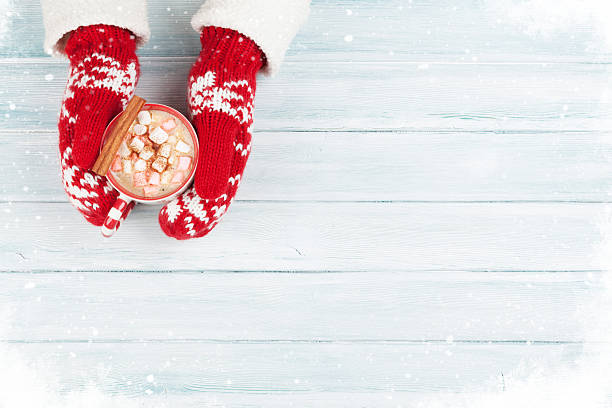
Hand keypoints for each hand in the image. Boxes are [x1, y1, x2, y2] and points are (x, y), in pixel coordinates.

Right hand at [58, 24, 138, 225]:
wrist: (108, 51)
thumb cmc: (103, 74)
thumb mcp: (98, 100)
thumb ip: (91, 130)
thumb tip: (80, 164)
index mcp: (73, 135)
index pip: (74, 176)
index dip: (85, 199)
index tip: (98, 217)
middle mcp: (80, 139)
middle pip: (83, 180)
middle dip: (95, 204)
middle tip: (108, 225)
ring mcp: (94, 136)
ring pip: (96, 174)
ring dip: (106, 195)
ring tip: (117, 214)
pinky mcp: (108, 133)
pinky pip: (110, 162)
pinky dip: (117, 177)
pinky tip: (129, 186)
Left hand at [158, 27, 262, 238]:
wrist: (226, 60)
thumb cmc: (223, 87)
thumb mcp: (218, 120)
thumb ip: (216, 158)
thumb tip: (210, 198)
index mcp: (234, 160)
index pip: (217, 200)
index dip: (196, 218)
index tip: (171, 225)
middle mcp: (227, 161)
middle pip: (211, 201)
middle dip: (191, 220)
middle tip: (168, 229)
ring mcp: (217, 153)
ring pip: (205, 191)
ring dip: (188, 208)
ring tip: (170, 221)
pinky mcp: (206, 143)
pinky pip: (196, 174)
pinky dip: (184, 188)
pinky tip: (170, 192)